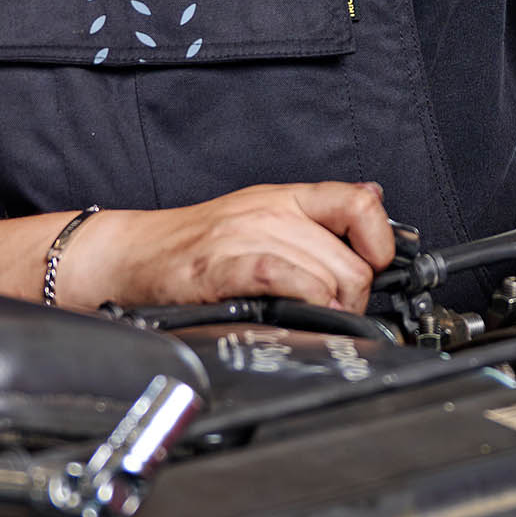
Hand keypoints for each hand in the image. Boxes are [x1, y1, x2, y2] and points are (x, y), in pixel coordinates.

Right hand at [51, 181, 397, 312]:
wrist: (133, 255)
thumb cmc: (196, 243)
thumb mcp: (263, 214)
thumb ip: (318, 214)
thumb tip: (374, 200)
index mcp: (286, 197)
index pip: (361, 203)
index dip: (382, 243)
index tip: (376, 268)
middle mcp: (271, 211)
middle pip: (352, 260)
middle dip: (355, 298)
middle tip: (337, 312)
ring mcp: (247, 236)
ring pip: (327, 277)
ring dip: (332, 310)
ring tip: (314, 319)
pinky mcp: (224, 266)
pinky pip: (286, 280)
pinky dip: (305, 303)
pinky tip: (298, 315)